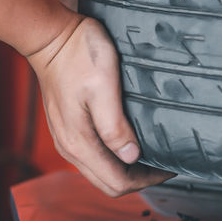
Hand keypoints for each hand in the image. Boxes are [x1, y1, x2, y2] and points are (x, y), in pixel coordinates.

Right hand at [26, 13, 172, 196]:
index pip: (117, 182)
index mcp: (79, 142)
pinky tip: (132, 141)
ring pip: (101, 172)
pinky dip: (116, 158)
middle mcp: (70, 148)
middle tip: (166, 162)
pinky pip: (95, 157)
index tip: (170, 166)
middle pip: (109, 183)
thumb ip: (114, 126)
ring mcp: (67, 140)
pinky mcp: (69, 129)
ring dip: (129, 169)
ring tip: (154, 153)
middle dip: (140, 179)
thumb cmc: (79, 55)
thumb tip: (131, 157)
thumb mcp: (103, 86)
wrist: (51, 37)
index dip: (147, 180)